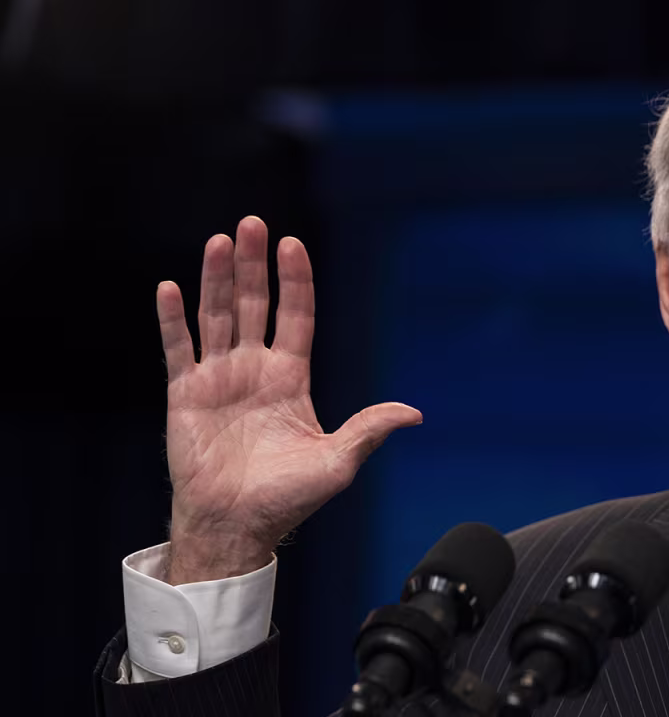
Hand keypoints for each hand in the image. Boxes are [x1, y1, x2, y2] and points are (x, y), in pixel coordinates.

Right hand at [156, 216, 420, 583]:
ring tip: (220, 242)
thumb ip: (369, 429)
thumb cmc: (287, 498)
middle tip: (254, 225)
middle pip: (254, 305)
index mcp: (291, 379)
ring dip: (216, 279)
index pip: (296, 316)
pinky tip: (171, 287)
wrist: (236, 526)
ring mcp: (218, 379)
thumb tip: (414, 413)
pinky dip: (173, 319)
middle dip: (254, 266)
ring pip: (216, 316)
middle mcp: (254, 370)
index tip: (293, 245)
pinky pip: (178, 349)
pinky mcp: (184, 395)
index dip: (294, 281)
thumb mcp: (337, 461)